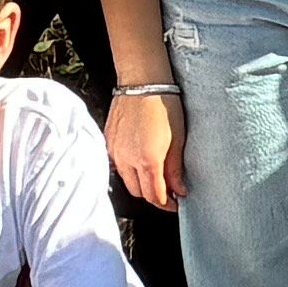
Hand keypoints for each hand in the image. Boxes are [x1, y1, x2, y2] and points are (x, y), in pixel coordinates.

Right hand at [104, 86, 183, 209]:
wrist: (142, 82)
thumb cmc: (163, 105)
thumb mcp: (177, 139)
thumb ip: (175, 169)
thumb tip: (179, 189)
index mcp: (148, 161)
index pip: (155, 196)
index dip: (167, 204)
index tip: (176, 203)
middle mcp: (128, 160)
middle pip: (140, 193)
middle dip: (154, 196)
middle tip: (168, 192)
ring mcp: (115, 152)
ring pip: (127, 181)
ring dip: (140, 184)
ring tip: (155, 175)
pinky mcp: (108, 143)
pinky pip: (118, 166)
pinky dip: (129, 170)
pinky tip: (140, 161)